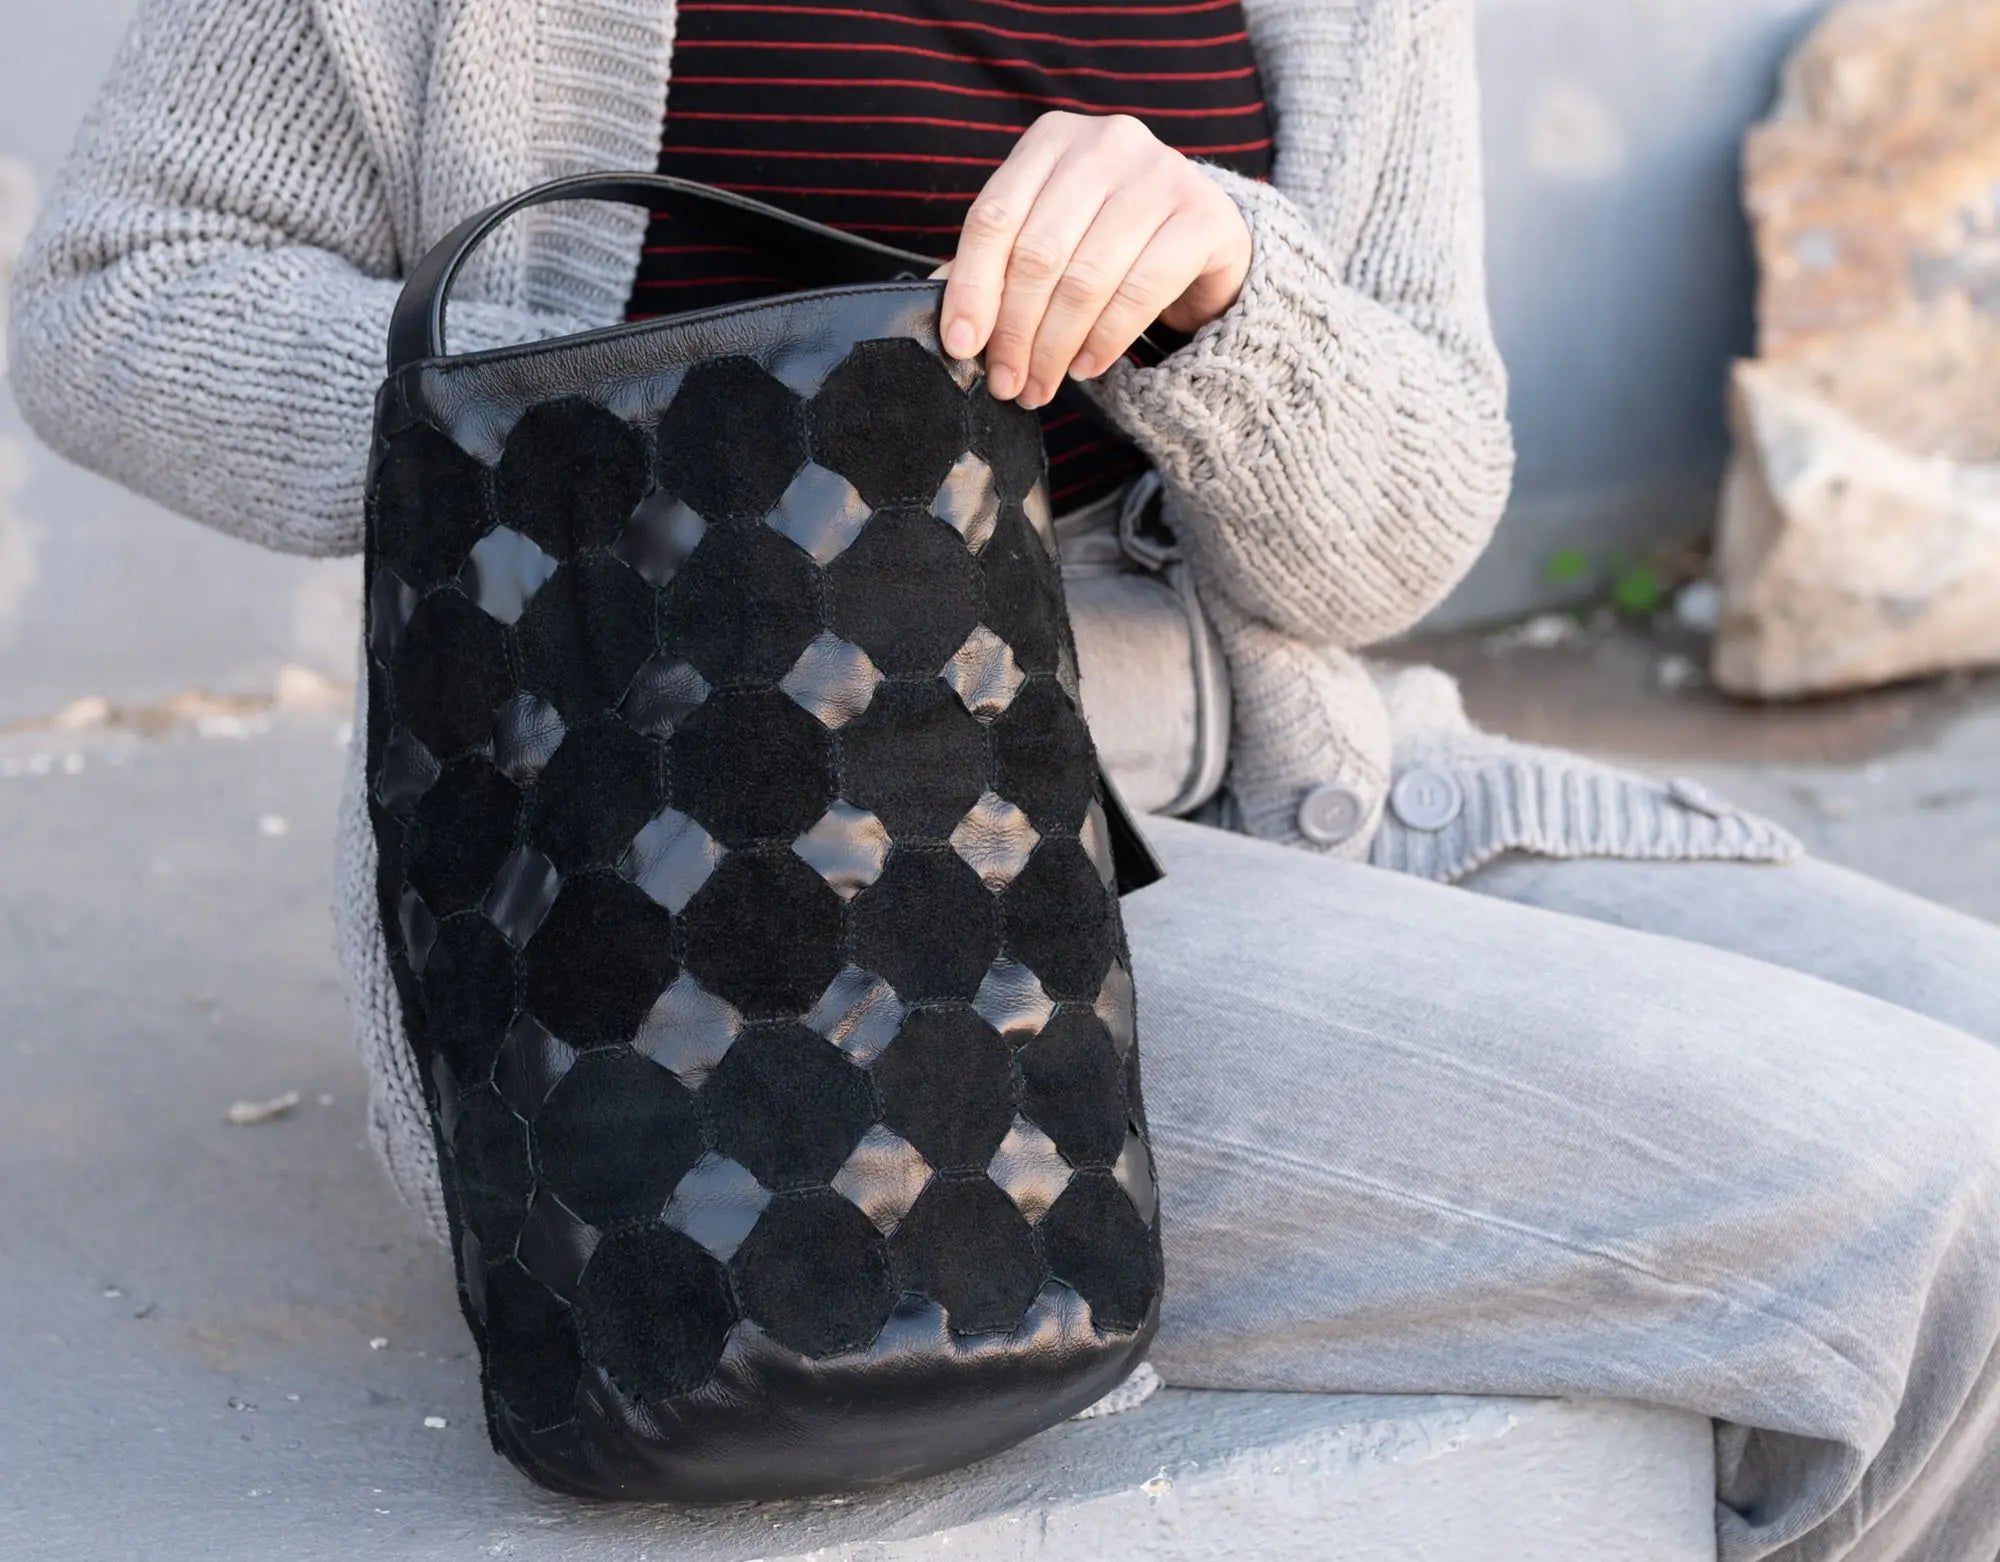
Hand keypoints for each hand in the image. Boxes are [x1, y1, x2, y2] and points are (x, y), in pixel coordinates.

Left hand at [939, 112, 1252, 407]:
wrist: (1206, 238)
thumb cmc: (1111, 240)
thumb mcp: (1051, 237)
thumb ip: (1001, 267)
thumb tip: (955, 326)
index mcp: (1052, 139)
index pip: (994, 217)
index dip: (972, 288)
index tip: (960, 346)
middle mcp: (1106, 143)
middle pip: (1038, 253)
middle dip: (1014, 332)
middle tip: (1006, 383)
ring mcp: (1161, 174)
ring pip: (1086, 278)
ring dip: (1055, 347)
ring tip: (1040, 385)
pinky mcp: (1203, 216)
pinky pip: (1140, 291)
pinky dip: (1105, 340)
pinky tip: (1085, 366)